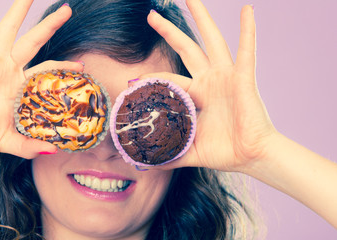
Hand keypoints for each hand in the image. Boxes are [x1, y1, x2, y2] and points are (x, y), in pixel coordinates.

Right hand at [0, 0, 82, 158]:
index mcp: (18, 86)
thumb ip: (32, 145)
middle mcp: (8, 69)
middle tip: (68, 10)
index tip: (82, 65)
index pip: (47, 70)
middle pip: (34, 41)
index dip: (64, 66)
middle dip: (51, 25)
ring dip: (20, 10)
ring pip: (10, 29)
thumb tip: (55, 150)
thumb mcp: (12, 141)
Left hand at [144, 1, 275, 171]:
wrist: (250, 157)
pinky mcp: (243, 79)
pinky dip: (248, 31)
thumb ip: (167, 154)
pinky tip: (247, 11)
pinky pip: (247, 51)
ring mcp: (225, 77)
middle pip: (186, 48)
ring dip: (201, 18)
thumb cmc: (223, 151)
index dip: (150, 80)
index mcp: (196, 95)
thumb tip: (143, 163)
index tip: (131, 82)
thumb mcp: (189, 151)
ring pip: (211, 41)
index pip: (168, 80)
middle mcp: (209, 80)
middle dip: (168, 31)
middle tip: (151, 15)